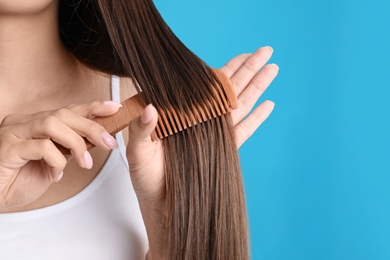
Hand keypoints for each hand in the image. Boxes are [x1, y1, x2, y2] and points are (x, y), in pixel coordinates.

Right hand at [0, 101, 120, 208]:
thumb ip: (69, 149)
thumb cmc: (19, 180)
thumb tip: (97, 140)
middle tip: (109, 142)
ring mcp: (13, 133)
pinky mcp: (7, 148)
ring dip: (76, 143)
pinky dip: (56, 159)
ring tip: (86, 163)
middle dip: (92, 127)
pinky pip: (40, 146)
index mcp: (35, 123)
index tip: (114, 107)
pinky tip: (57, 172)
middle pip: (64, 114)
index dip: (92, 107)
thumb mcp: (53, 162)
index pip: (68, 110)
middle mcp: (24, 122)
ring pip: (52, 123)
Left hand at [125, 46, 277, 255]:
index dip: (224, 69)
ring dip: (257, 88)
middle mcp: (200, 121)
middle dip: (248, 70)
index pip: (205, 87)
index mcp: (180, 115)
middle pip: (228, 91)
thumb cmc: (147, 181)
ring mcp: (214, 135)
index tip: (240, 55)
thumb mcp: (138, 152)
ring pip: (240, 106)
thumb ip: (143, 129)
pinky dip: (257, 119)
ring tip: (272, 70)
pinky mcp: (223, 151)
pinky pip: (243, 131)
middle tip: (266, 52)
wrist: (163, 208)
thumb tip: (151, 107)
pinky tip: (268, 105)